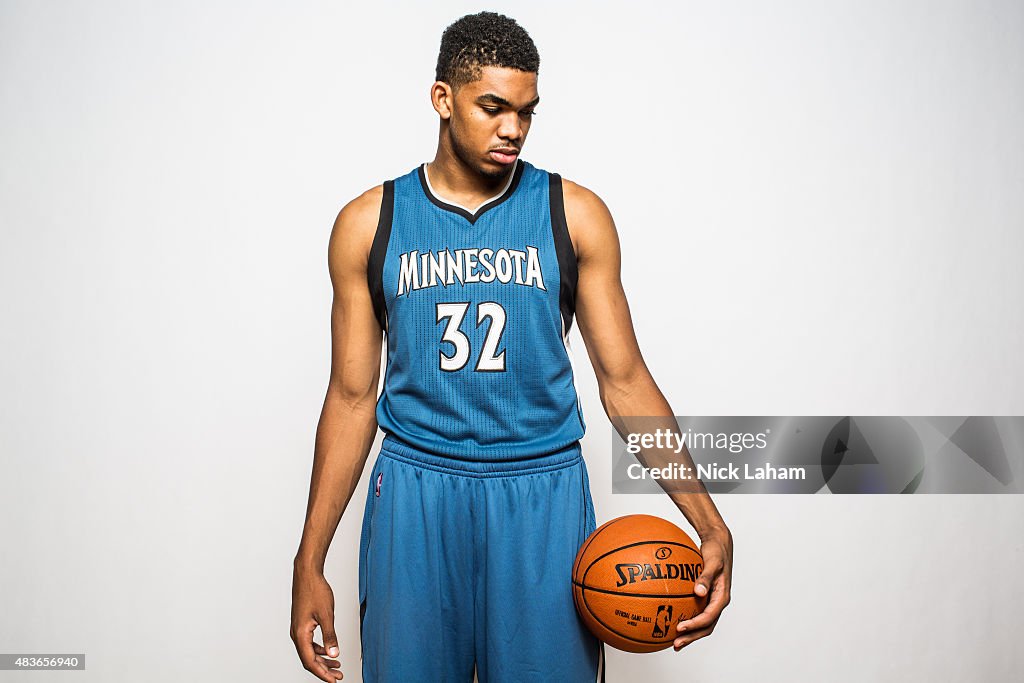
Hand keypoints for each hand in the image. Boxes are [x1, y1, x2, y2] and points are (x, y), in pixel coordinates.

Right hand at [291, 563, 344, 680]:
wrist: (307, 574)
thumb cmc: (315, 590)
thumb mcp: (327, 615)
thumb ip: (330, 636)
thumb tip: (334, 654)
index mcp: (300, 634)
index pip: (310, 661)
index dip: (322, 673)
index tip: (334, 680)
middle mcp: (296, 634)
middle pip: (309, 659)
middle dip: (324, 670)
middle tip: (338, 676)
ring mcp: (298, 629)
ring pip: (309, 652)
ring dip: (322, 660)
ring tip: (336, 665)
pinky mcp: (302, 624)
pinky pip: (309, 643)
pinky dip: (319, 650)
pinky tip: (329, 651)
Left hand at [674, 525, 732, 650]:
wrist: (719, 543)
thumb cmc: (716, 550)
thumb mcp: (713, 562)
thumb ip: (706, 577)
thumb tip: (699, 592)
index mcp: (722, 597)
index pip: (709, 617)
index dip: (695, 625)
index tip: (680, 628)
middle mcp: (718, 602)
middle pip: (706, 626)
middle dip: (691, 637)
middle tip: (675, 644)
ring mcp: (712, 601)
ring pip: (702, 623)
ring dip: (690, 633)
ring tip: (674, 641)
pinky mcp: (706, 597)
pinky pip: (696, 612)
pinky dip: (686, 619)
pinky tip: (672, 620)